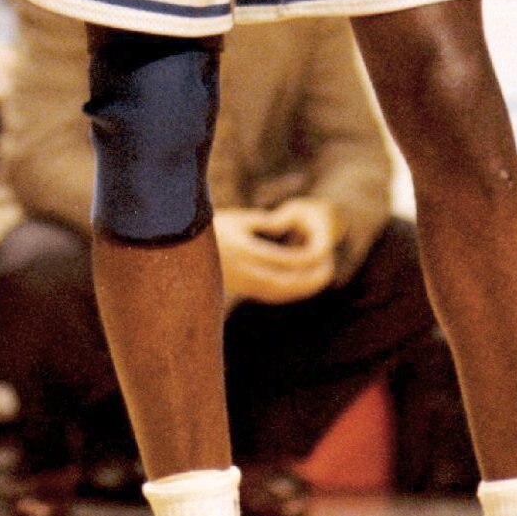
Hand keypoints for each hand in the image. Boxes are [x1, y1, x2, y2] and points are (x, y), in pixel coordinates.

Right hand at [214, 205, 335, 304]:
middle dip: (313, 276)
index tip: (323, 247)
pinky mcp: (246, 290)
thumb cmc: (213, 229)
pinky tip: (304, 283)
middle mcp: (247, 272)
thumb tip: (289, 223)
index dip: (308, 255)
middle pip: (287, 282)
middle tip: (331, 266)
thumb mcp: (237, 219)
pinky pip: (275, 295)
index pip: (285, 259)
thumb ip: (264, 222)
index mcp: (245, 251)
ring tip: (324, 275)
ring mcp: (246, 284)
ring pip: (283, 292)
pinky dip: (294, 290)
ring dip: (306, 286)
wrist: (186, 254)